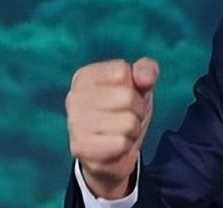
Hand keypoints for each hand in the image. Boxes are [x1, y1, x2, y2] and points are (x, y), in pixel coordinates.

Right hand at [66, 57, 158, 199]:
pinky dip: (126, 146)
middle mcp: (75, 97)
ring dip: (132, 130)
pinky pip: (121, 144)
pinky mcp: (81, 148)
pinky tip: (114, 145)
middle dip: (137, 110)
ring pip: (128, 122)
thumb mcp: (140, 85)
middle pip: (127, 97)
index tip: (127, 95)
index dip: (135, 85)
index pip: (122, 71)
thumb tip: (146, 78)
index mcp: (85, 76)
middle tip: (126, 116)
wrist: (111, 151)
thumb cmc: (124, 110)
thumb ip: (147, 70)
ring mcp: (75, 123)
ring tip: (120, 131)